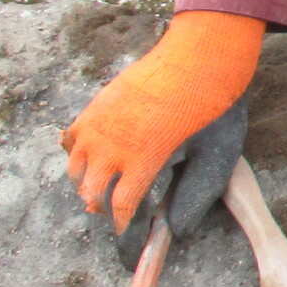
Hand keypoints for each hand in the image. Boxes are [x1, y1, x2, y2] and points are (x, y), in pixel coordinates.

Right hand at [63, 11, 264, 230]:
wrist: (200, 55)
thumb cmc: (211, 105)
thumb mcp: (214, 155)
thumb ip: (195, 196)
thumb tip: (178, 230)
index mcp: (142, 158)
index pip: (121, 206)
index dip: (123, 225)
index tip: (126, 231)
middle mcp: (112, 142)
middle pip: (90, 191)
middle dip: (101, 207)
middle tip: (114, 211)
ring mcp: (99, 121)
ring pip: (75, 167)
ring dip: (86, 182)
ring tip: (101, 187)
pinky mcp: (97, 103)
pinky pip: (72, 137)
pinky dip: (77, 153)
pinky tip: (94, 156)